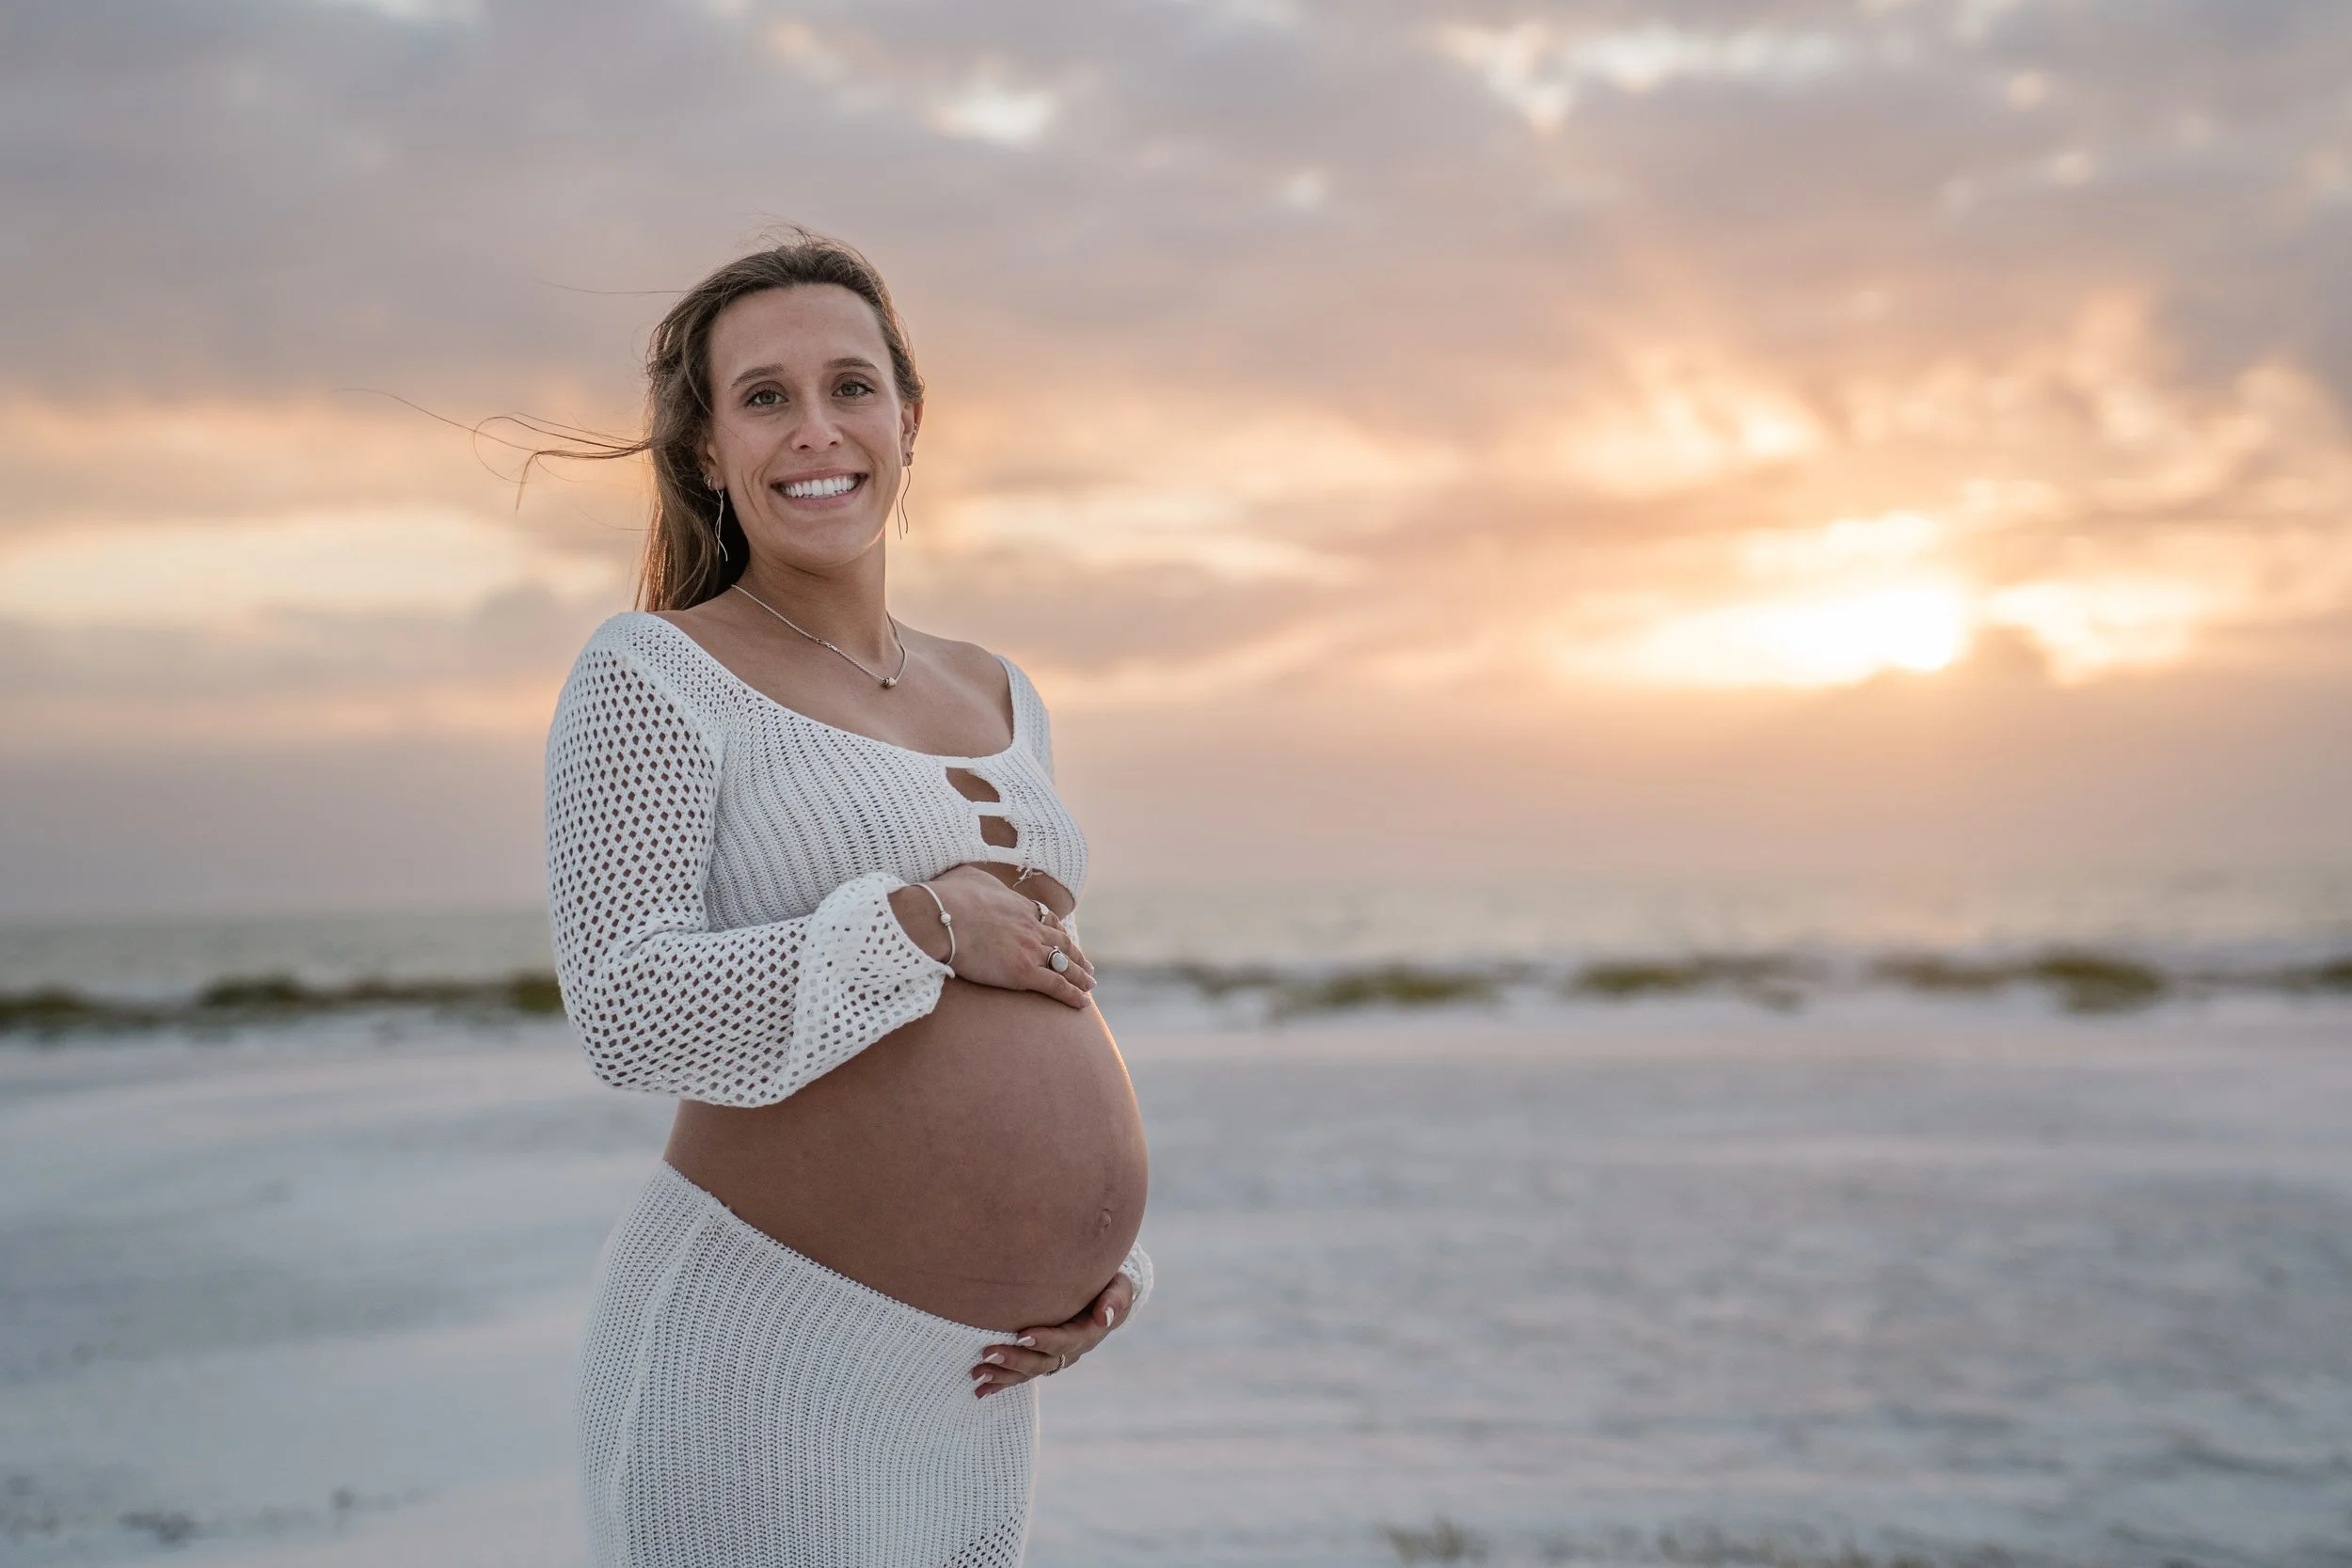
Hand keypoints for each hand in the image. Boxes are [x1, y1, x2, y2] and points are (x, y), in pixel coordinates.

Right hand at [900, 864, 1095, 1007]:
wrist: (941, 918)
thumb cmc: (948, 897)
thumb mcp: (967, 876)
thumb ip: (977, 880)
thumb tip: (970, 878)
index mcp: (1018, 906)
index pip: (1046, 919)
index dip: (1057, 931)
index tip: (1064, 938)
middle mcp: (1030, 927)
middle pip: (1061, 942)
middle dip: (1076, 955)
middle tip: (1086, 965)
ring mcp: (1029, 949)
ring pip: (1064, 964)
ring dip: (1080, 976)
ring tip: (1089, 985)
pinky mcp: (1023, 973)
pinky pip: (1056, 985)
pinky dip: (1072, 994)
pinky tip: (1082, 1003)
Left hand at [971, 1271, 1134, 1396]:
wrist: (1103, 1294)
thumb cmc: (1109, 1284)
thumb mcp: (1119, 1286)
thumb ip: (1115, 1299)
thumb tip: (1103, 1317)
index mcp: (1087, 1333)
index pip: (1065, 1340)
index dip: (1045, 1340)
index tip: (1022, 1335)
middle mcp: (1070, 1351)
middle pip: (1041, 1361)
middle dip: (1015, 1360)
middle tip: (988, 1353)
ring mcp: (1054, 1357)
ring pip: (1027, 1371)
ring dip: (1002, 1374)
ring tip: (977, 1373)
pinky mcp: (1040, 1358)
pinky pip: (1020, 1374)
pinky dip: (1000, 1382)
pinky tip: (980, 1389)